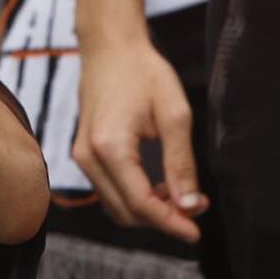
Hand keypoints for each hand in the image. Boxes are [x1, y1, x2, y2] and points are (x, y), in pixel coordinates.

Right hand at [72, 34, 207, 241]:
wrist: (110, 46)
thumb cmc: (143, 72)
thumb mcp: (174, 114)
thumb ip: (181, 163)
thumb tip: (189, 205)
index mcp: (110, 147)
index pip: (140, 203)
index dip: (170, 223)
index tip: (197, 232)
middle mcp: (88, 157)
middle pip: (126, 211)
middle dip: (163, 218)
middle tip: (197, 208)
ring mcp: (82, 155)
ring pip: (116, 205)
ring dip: (149, 210)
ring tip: (182, 197)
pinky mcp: (84, 152)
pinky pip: (109, 190)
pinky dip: (135, 197)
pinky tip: (160, 185)